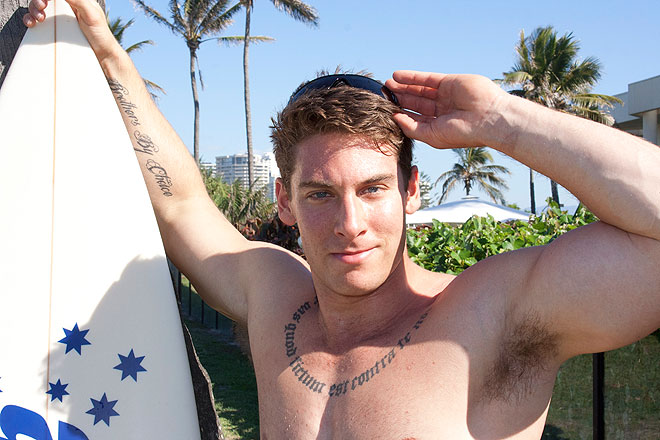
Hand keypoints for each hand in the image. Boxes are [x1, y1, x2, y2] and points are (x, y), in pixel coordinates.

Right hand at [23, 0, 121, 64]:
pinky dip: (30, 19)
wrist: (102, 55)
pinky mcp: (55, 28)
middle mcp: (66, 6)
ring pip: (38, 7)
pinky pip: (37, 20)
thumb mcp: (91, 14)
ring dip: (33, 9)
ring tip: (39, 18)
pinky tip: (32, 24)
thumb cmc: (100, 34)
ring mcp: (60, 17)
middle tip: (42, 8)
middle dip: (38, 1)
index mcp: (76, 0)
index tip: (45, 2)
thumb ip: (78, 0)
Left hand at [385, 71, 508, 148]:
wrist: (488, 118)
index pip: (415, 118)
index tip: (384, 111)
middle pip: (416, 103)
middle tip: (382, 95)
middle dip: (399, 99)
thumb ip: (411, 127)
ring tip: (387, 84)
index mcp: (439, 126)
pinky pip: (427, 79)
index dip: (400, 114)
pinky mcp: (449, 82)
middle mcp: (442, 111)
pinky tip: (397, 76)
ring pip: (419, 90)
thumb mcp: (431, 135)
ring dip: (403, 86)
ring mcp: (446, 95)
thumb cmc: (462, 132)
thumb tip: (395, 118)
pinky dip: (412, 77)